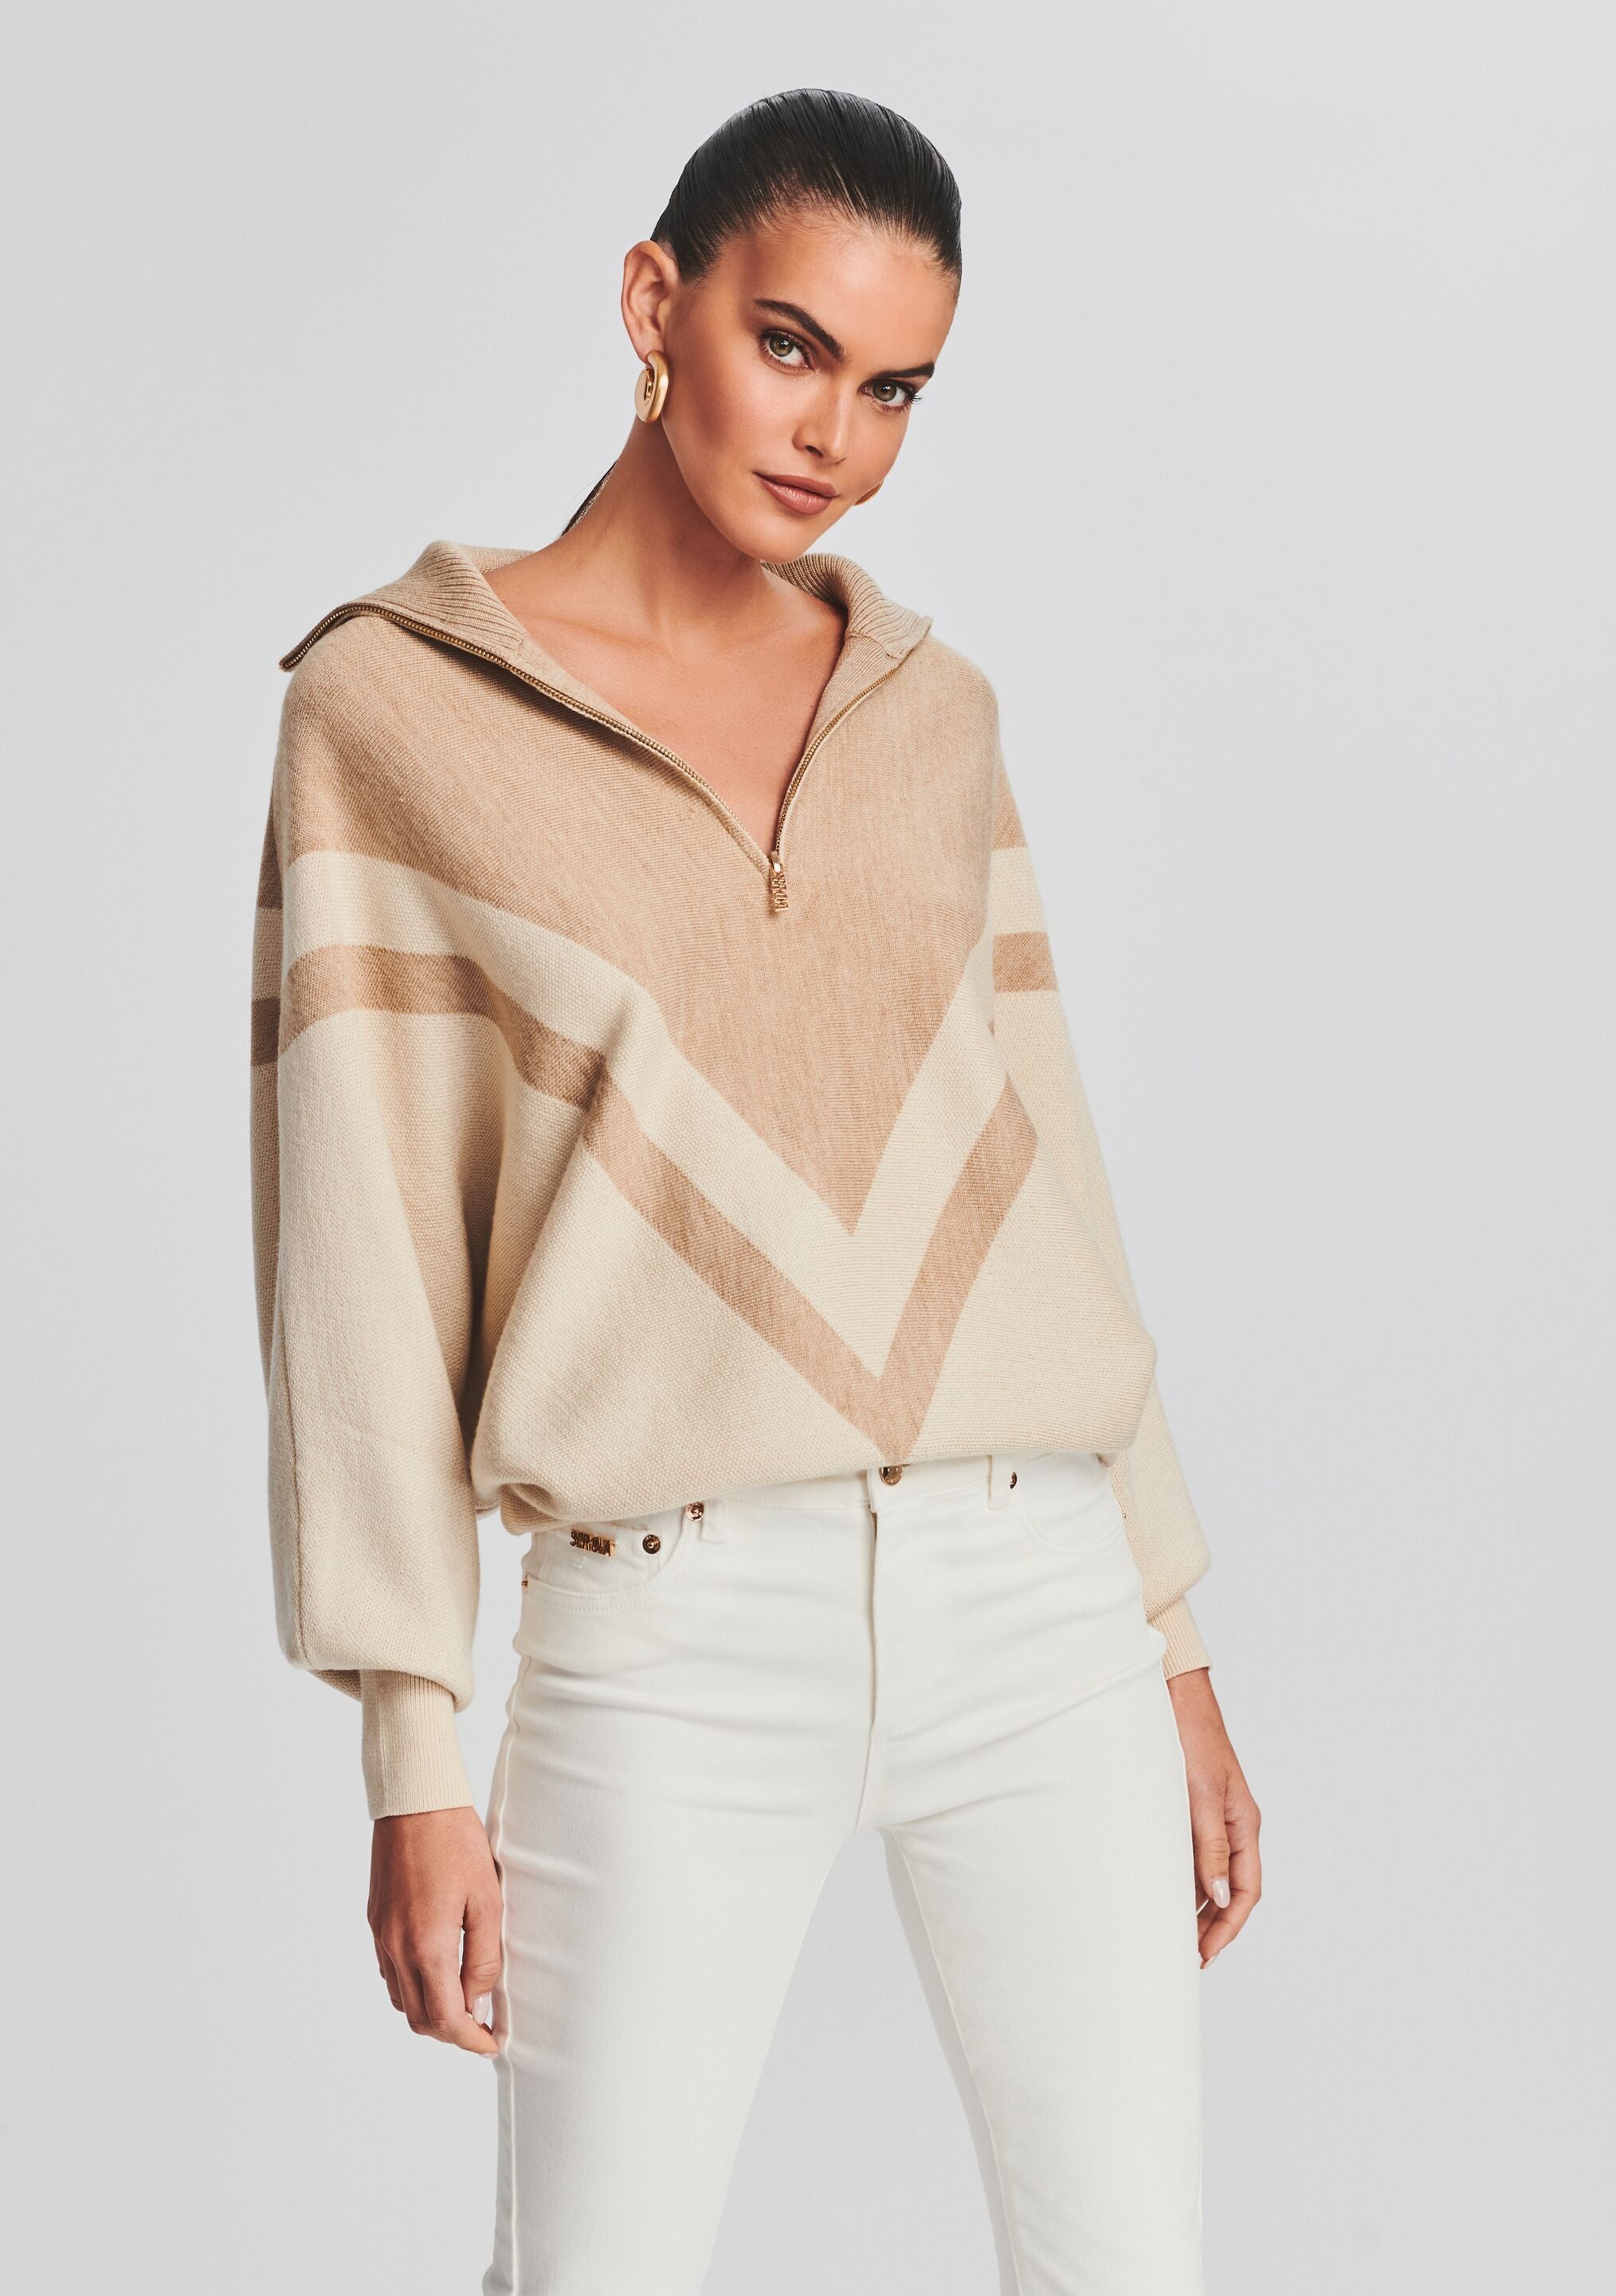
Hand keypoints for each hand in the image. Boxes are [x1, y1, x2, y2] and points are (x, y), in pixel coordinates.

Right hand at [367, 1806, 502, 2053]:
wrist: (415, 1802)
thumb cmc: (457, 1844)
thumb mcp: (488, 1900)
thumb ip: (484, 1957)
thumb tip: (479, 2001)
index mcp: (428, 1947)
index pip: (445, 2020)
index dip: (470, 2040)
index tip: (491, 2043)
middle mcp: (397, 1949)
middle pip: (420, 2019)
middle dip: (451, 2032)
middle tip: (482, 2026)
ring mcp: (381, 1936)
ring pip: (401, 1999)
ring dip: (430, 2011)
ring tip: (463, 2000)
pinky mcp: (375, 1921)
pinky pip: (390, 1972)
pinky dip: (412, 1986)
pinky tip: (437, 1970)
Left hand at [1166, 1666, 1261, 1965]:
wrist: (1175, 1700)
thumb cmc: (1192, 1741)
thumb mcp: (1202, 1798)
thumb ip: (1210, 1848)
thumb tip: (1219, 1898)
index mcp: (1245, 1826)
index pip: (1246, 1891)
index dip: (1228, 1927)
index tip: (1203, 1955)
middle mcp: (1233, 1827)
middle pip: (1230, 1891)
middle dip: (1213, 1927)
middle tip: (1186, 1957)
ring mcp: (1212, 1820)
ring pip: (1210, 1876)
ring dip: (1196, 1907)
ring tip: (1173, 1936)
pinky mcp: (1191, 1811)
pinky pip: (1193, 1856)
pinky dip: (1183, 1880)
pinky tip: (1163, 1894)